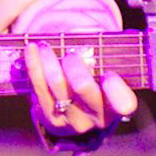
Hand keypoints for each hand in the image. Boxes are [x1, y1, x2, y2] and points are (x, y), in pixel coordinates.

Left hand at [24, 38, 137, 155]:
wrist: (74, 110)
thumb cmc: (95, 84)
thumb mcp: (108, 75)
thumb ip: (111, 59)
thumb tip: (111, 34)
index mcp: (117, 107)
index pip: (124, 103)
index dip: (116, 89)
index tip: (108, 74)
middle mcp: (97, 118)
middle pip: (83, 87)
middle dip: (74, 63)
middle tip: (70, 53)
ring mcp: (71, 121)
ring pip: (57, 83)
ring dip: (49, 59)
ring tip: (45, 46)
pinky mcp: (49, 118)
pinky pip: (38, 86)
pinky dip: (34, 64)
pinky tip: (32, 49)